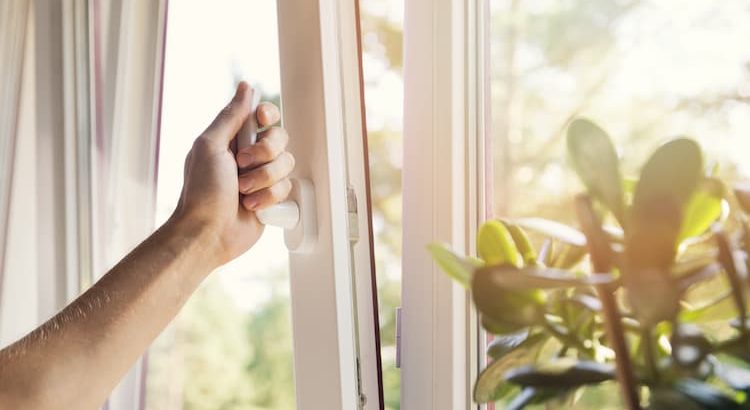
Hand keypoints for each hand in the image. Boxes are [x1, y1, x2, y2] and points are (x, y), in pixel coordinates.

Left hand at [172, 82, 293, 263]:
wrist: (209, 233)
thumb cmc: (202, 191)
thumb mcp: (210, 145)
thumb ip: (230, 116)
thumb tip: (246, 87)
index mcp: (234, 139)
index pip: (264, 116)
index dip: (268, 116)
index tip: (261, 122)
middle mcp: (250, 156)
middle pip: (280, 138)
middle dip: (264, 154)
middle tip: (242, 165)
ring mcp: (262, 178)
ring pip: (286, 164)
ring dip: (264, 179)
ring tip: (243, 192)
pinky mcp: (272, 199)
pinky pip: (287, 189)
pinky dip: (268, 198)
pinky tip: (251, 206)